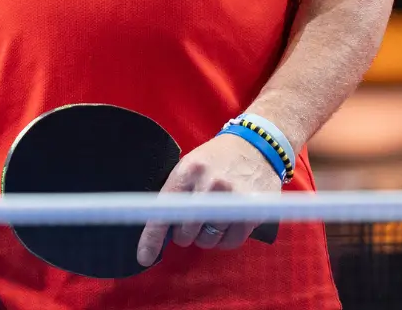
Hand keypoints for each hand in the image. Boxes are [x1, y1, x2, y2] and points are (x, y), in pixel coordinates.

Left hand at [135, 132, 282, 266]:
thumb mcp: (190, 165)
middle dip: (185, 233)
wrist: (257, 144)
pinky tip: (227, 224)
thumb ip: (176, 194)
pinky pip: (230, 242)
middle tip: (193, 221)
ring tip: (212, 218)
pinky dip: (225, 239)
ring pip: (208, 240)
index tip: (144, 257)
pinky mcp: (252, 211)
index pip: (164, 212)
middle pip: (186, 232)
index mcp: (187, 172)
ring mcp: (232, 199)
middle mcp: (209, 185)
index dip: (152, 239)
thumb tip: (163, 229)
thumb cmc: (217, 159)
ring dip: (206, 236)